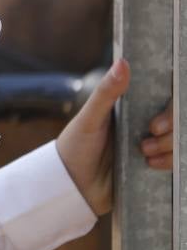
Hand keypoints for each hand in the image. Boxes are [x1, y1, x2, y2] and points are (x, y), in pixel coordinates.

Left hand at [55, 59, 172, 215]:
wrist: (73, 187)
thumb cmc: (76, 146)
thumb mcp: (89, 118)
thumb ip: (107, 92)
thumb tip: (122, 62)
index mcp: (130, 107)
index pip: (163, 98)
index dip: (170, 105)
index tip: (158, 115)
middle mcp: (144, 125)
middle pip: (176, 119)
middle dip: (171, 125)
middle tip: (152, 131)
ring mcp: (151, 146)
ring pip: (178, 141)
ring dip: (169, 145)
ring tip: (144, 151)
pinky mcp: (154, 167)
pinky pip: (175, 162)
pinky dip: (169, 161)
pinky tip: (151, 164)